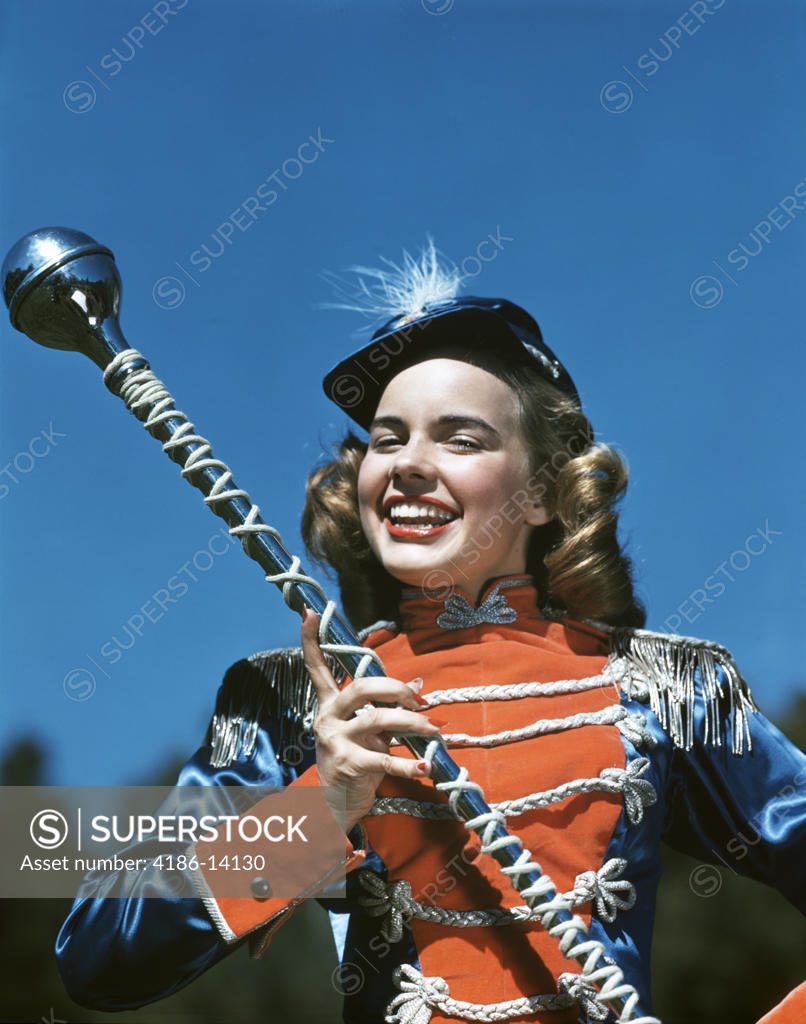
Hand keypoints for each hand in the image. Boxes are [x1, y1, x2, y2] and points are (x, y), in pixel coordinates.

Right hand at [300, 608, 439, 832]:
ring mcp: (335, 741)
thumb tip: (418, 685)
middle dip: (393, 687)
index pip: (317, 667)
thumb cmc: (356, 760)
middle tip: (418, 698)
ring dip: (411, 722)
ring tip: (433, 729)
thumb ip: (389, 707)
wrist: (336, 806)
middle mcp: (328, 718)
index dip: (312, 640)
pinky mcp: (348, 765)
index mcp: (330, 704)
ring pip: (376, 719)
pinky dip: (407, 764)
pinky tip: (425, 766)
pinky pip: (382, 759)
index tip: (310, 612)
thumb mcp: (371, 731)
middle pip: (360, 687)